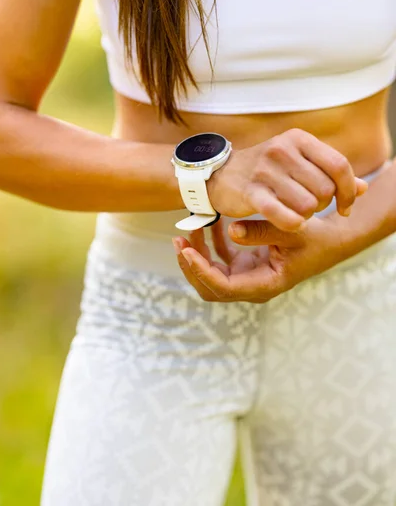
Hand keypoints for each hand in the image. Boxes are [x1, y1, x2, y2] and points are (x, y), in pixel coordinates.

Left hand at [172, 215, 348, 302]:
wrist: (330, 241)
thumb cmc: (314, 238)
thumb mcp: (291, 231)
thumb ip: (262, 231)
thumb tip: (231, 232)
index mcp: (264, 285)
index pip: (224, 287)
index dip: (201, 271)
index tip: (187, 251)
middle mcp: (253, 286)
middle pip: (210, 286)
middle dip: (191, 266)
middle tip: (179, 241)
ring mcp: (248, 276)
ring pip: (211, 274)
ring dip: (197, 255)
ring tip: (189, 228)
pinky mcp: (247, 265)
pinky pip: (221, 259)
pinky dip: (210, 244)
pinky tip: (208, 222)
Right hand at [207, 128, 366, 231]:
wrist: (219, 175)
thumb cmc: (266, 171)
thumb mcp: (299, 163)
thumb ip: (330, 173)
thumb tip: (363, 188)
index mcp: (298, 139)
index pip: (339, 166)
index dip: (348, 191)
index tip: (345, 207)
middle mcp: (282, 150)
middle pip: (325, 189)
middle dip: (323, 205)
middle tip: (311, 208)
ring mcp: (265, 170)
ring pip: (308, 205)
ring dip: (306, 216)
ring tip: (295, 213)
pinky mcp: (251, 192)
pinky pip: (283, 215)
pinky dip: (292, 224)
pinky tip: (292, 224)